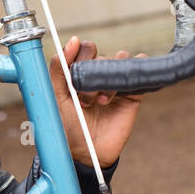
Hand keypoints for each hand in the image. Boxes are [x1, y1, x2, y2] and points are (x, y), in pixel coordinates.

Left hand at [49, 36, 146, 168]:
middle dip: (92, 73)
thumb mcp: (55, 96)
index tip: (74, 77)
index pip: (84, 48)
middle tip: (84, 98)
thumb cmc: (68, 126)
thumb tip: (72, 40)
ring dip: (108, 79)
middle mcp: (97, 74)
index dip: (80, 57)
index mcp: (78, 71)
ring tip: (101, 102)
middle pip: (102, 54)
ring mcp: (115, 82)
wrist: (86, 153)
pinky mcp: (132, 92)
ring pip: (120, 59)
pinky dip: (133, 72)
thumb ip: (58, 68)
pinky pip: (139, 68)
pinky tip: (120, 94)